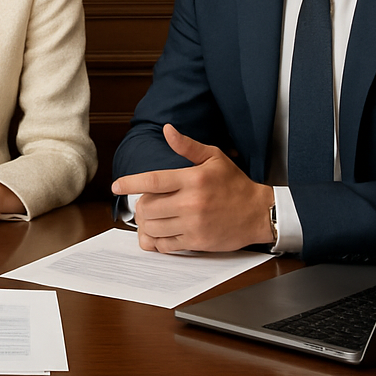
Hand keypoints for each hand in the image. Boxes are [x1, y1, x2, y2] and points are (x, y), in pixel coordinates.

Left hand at [111, 123, 274, 252]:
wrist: (258, 212)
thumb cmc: (234, 183)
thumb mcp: (213, 157)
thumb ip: (187, 146)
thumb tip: (167, 130)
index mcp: (192, 179)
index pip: (152, 180)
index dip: (130, 183)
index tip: (117, 185)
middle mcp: (191, 202)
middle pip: (148, 206)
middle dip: (139, 206)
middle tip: (143, 204)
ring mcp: (194, 224)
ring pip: (154, 227)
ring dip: (146, 224)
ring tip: (150, 218)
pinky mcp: (198, 242)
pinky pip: (167, 245)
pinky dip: (157, 240)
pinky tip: (160, 233)